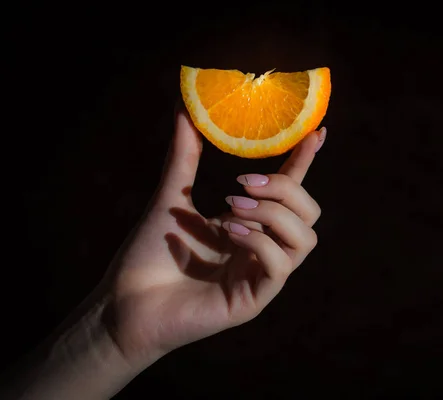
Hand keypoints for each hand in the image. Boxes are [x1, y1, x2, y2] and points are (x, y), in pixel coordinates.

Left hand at [103, 108, 325, 363]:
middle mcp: (262, 248)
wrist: (124, 301)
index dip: (304, 162)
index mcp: (249, 224)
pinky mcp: (253, 300)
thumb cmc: (150, 253)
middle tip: (244, 181)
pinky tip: (230, 233)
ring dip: (274, 213)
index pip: (289, 191)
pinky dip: (260, 242)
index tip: (317, 132)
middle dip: (286, 188)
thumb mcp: (172, 197)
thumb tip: (184, 108)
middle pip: (309, 213)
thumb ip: (185, 155)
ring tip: (233, 206)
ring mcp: (260, 275)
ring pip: (305, 239)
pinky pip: (280, 266)